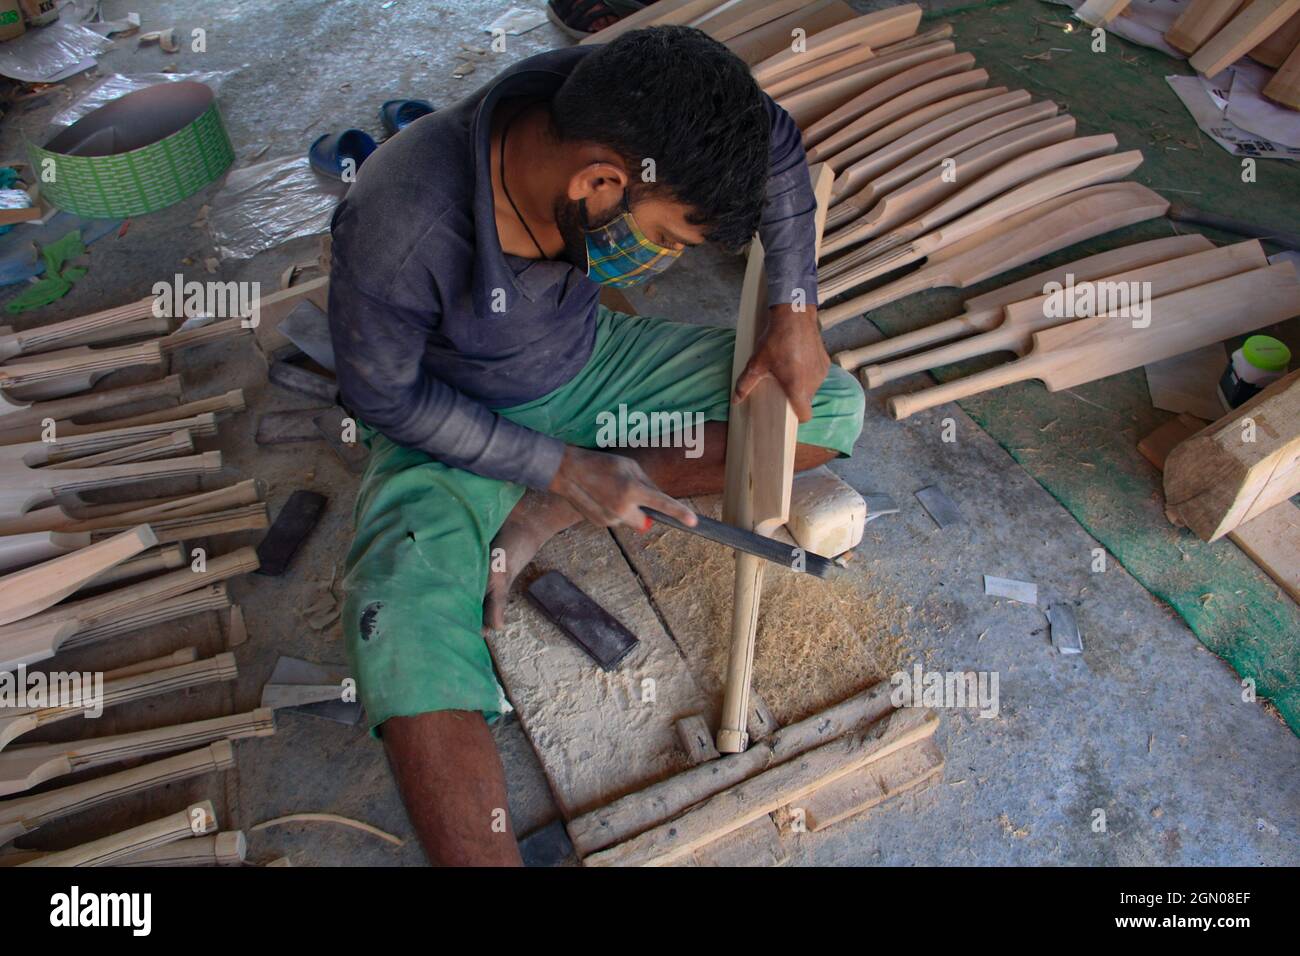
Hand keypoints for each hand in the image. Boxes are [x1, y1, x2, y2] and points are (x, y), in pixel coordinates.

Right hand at [547, 446, 697, 530]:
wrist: (568, 472)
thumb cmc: (602, 464)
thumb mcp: (629, 466)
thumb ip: (648, 484)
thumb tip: (659, 500)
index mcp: (632, 489)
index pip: (662, 504)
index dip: (680, 513)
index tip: (694, 522)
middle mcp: (622, 508)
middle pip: (645, 522)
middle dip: (643, 514)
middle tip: (630, 497)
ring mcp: (610, 518)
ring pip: (629, 521)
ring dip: (626, 511)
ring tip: (609, 492)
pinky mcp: (600, 524)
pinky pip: (616, 522)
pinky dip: (613, 513)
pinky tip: (601, 498)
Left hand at [734, 301, 829, 421]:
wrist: (795, 315)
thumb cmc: (776, 340)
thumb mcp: (757, 363)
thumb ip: (746, 384)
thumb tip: (735, 400)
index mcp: (798, 387)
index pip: (805, 415)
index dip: (796, 417)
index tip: (786, 411)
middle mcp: (813, 382)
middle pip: (806, 400)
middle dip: (795, 397)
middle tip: (781, 386)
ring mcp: (821, 372)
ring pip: (812, 387)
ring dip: (802, 384)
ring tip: (789, 370)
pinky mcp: (826, 361)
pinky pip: (817, 375)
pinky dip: (809, 373)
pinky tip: (798, 361)